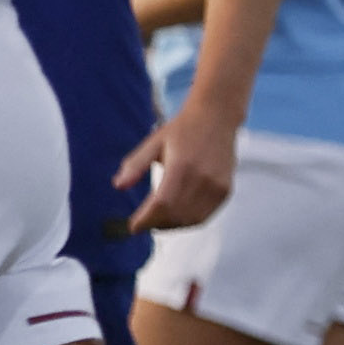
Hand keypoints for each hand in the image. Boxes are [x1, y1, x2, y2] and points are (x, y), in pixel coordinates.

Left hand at [119, 101, 239, 233]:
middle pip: (175, 215)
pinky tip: (175, 216)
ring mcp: (217, 186)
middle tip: (142, 223)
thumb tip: (118, 186)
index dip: (146, 219)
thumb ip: (135, 165)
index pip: (162, 204)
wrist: (217, 118)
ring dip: (171, 226)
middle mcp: (202, 179)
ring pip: (190, 220)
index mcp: (182, 166)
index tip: (131, 227)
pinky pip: (205, 216)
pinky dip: (188, 221)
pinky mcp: (226, 190)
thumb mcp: (153, 143)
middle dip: (155, 224)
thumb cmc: (182, 130)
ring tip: (157, 222)